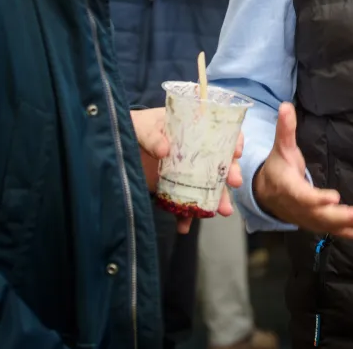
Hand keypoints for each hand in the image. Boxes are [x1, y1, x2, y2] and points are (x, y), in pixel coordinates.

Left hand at [132, 110, 244, 233]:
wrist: (117, 146)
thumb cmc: (135, 127)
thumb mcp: (142, 126)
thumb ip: (152, 137)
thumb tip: (164, 151)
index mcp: (193, 130)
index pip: (222, 132)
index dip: (233, 140)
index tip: (236, 152)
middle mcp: (196, 152)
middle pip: (221, 162)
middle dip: (231, 173)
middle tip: (235, 183)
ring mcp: (186, 173)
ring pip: (208, 187)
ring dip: (216, 200)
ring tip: (222, 211)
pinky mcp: (172, 189)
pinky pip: (183, 204)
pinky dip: (185, 216)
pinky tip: (184, 226)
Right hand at [254, 103, 352, 239]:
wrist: (268, 196)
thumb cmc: (279, 169)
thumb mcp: (281, 148)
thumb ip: (285, 129)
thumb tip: (286, 105)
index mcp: (290, 191)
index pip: (305, 198)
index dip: (318, 200)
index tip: (335, 198)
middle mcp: (303, 211)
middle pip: (325, 217)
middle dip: (346, 217)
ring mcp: (314, 221)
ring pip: (337, 228)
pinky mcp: (324, 226)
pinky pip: (344, 232)